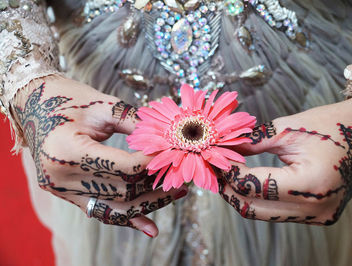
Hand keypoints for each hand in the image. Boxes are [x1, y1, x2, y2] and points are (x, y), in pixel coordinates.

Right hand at [13, 75, 187, 236]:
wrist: (33, 103)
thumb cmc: (67, 97)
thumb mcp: (103, 105)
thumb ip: (135, 124)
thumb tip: (168, 138)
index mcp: (68, 149)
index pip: (123, 167)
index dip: (152, 163)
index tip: (173, 155)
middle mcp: (61, 176)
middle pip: (121, 191)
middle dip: (155, 185)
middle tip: (182, 179)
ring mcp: (60, 189)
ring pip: (114, 206)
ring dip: (147, 204)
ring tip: (176, 196)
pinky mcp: (64, 193)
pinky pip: (100, 210)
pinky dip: (125, 217)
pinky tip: (149, 226)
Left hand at [218, 92, 351, 224]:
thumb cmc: (331, 124)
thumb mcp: (288, 130)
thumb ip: (252, 142)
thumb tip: (222, 148)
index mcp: (310, 183)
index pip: (254, 186)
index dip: (229, 173)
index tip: (214, 160)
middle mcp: (316, 207)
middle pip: (254, 209)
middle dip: (230, 190)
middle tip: (215, 170)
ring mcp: (319, 216)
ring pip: (264, 214)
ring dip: (243, 197)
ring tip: (229, 175)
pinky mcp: (319, 216)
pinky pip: (279, 213)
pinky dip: (261, 200)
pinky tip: (251, 183)